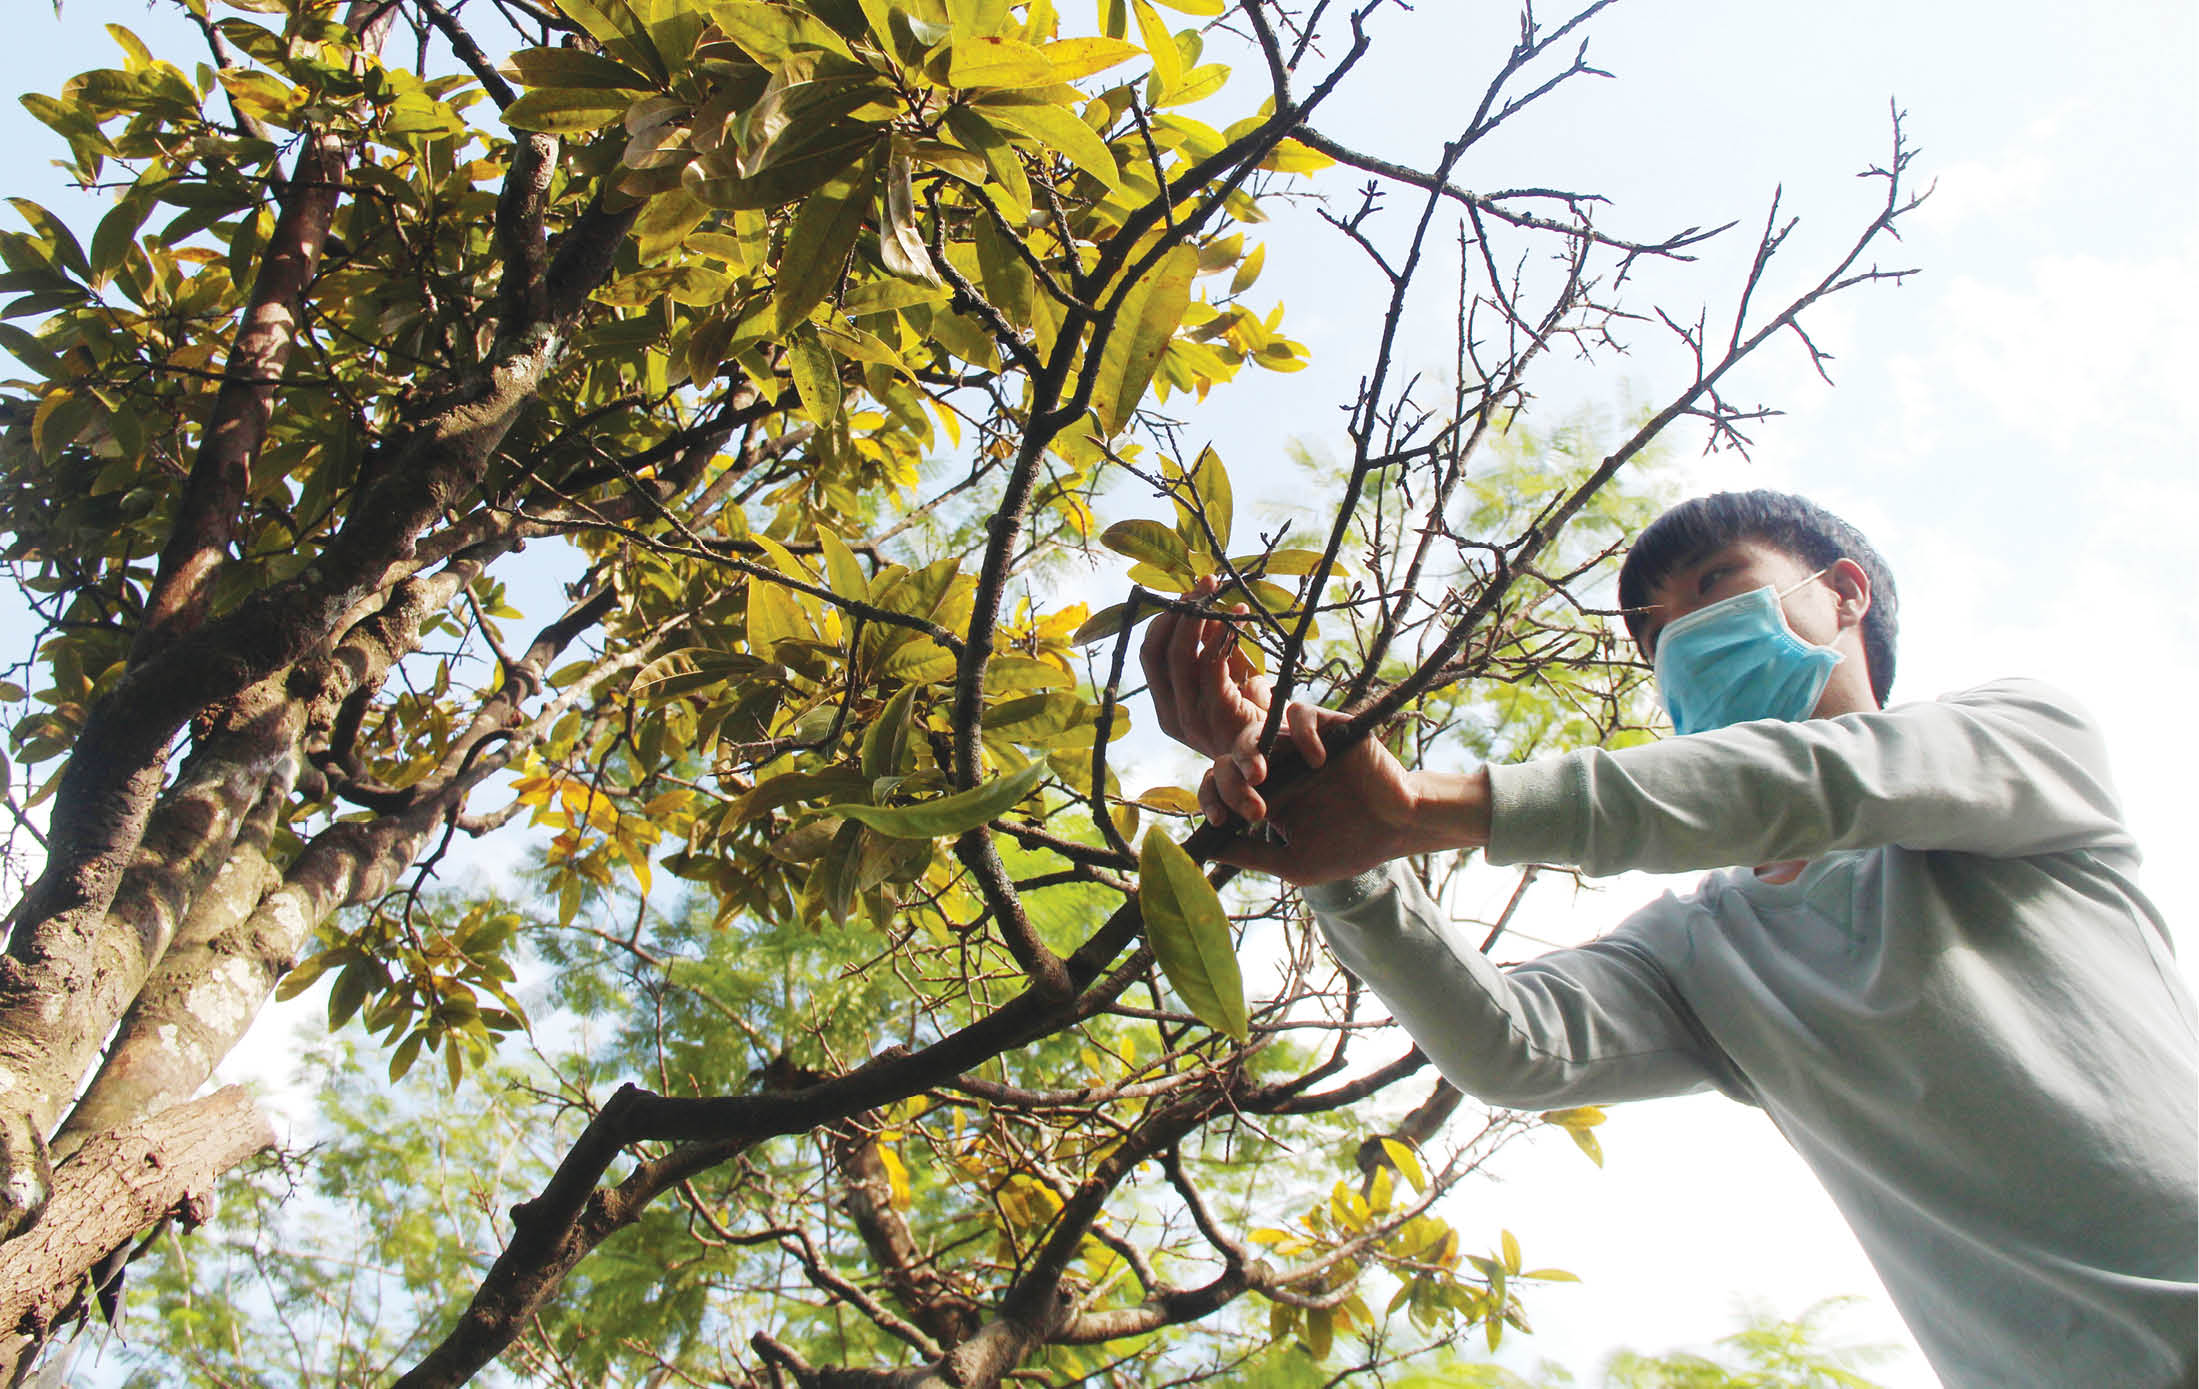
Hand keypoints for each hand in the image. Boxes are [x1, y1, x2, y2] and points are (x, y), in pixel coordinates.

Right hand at [1138, 576, 1323, 805]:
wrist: (1283, 756)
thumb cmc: (1253, 717)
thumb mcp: (1224, 680)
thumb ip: (1210, 650)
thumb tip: (1202, 608)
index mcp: (1166, 706)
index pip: (1150, 654)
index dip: (1164, 620)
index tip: (1188, 593)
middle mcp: (1171, 714)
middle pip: (1157, 651)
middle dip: (1179, 611)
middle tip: (1204, 584)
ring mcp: (1192, 719)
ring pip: (1180, 655)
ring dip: (1200, 617)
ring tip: (1219, 593)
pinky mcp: (1219, 715)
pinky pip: (1211, 664)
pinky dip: (1223, 634)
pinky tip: (1239, 617)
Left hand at [1138, 577, 1489, 884]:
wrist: (1398, 829)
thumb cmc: (1348, 848)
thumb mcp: (1293, 862)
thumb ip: (1251, 855)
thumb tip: (1206, 850)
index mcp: (1262, 795)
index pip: (1218, 785)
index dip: (1210, 798)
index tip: (1219, 821)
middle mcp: (1275, 766)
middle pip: (1230, 757)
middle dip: (1229, 782)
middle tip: (1252, 809)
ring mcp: (1298, 745)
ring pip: (1258, 731)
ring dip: (1250, 752)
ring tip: (1259, 776)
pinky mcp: (1327, 727)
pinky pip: (1300, 713)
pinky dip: (1301, 731)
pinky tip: (1316, 760)